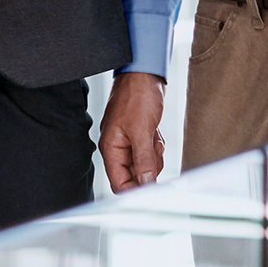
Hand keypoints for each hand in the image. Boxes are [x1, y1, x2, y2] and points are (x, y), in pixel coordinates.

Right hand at [100, 71, 167, 192]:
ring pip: (145, 166)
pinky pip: (150, 153)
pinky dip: (156, 146)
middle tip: (155, 150)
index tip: (155, 190)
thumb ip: (143, 160)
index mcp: (111, 148)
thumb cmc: (136, 95)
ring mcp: (128, 143)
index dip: (137, 191)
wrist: (144, 74)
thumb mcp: (142, 130)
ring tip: (154, 137)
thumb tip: (146, 183)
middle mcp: (117, 148)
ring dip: (154, 156)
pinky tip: (155, 132)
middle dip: (149, 168)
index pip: (120, 184)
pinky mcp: (139, 137)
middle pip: (134, 177)